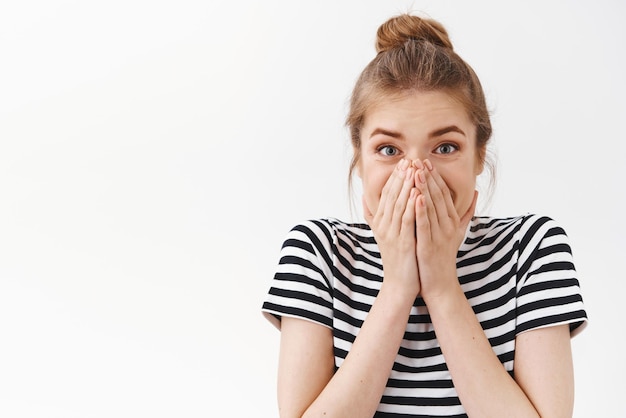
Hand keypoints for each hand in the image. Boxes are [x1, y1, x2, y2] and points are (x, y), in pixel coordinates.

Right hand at [363, 159, 419, 295]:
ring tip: (414, 170)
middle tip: (409, 160)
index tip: (403, 163)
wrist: (399, 284)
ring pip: (399, 205)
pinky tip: (418, 193)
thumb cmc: (397, 259)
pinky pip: (407, 220)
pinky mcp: (402, 242)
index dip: (394, 178)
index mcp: (380, 223)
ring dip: (407, 186)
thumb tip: (363, 198)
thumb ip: (373, 216)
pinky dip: (412, 206)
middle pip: (391, 196)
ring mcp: (392, 234)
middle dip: (401, 177)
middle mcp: (384, 226)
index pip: (386, 194)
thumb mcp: (382, 234)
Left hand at [412, 159, 476, 299]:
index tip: (426, 161)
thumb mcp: (458, 232)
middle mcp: (449, 225)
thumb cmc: (444, 257)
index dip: (435, 177)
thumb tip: (476, 193)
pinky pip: (425, 224)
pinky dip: (420, 210)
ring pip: (431, 207)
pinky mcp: (430, 245)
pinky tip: (416, 196)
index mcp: (453, 220)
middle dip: (428, 177)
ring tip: (415, 171)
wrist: (440, 284)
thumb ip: (467, 212)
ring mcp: (440, 235)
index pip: (444, 194)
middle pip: (438, 196)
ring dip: (423, 188)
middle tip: (418, 159)